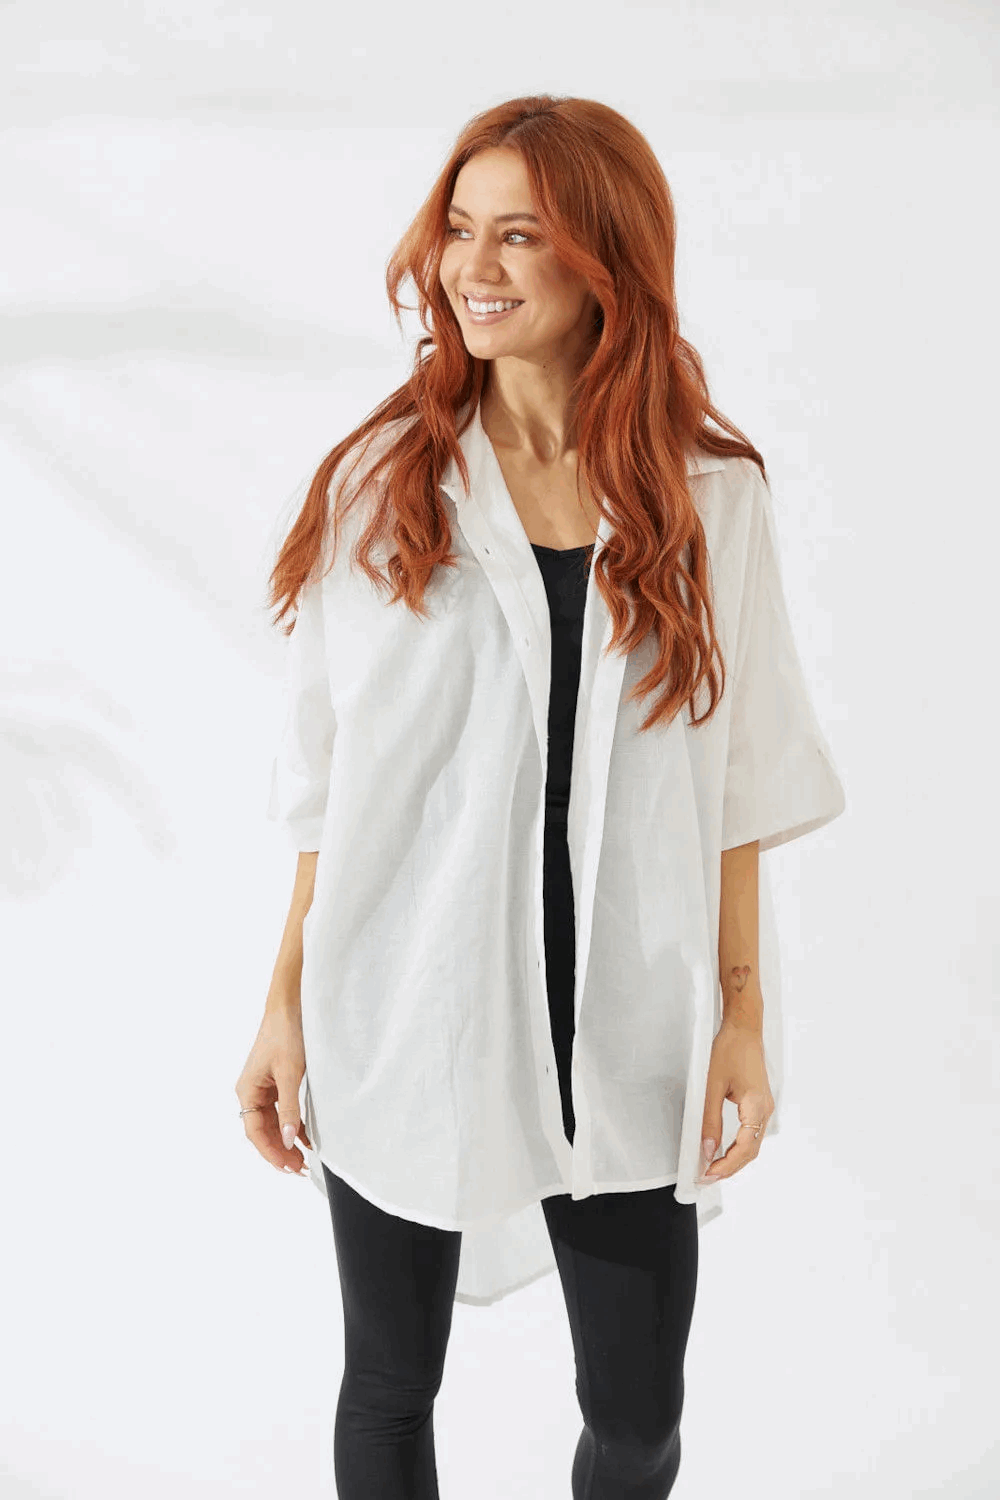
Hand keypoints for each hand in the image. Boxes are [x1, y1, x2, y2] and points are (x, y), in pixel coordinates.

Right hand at [235, 1008, 313, 1174]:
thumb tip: (287, 1141)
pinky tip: (305, 1137)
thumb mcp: (289, 1073)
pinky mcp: (278, 1081)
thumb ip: (289, 1109)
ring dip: (286, 1140)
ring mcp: (265, 1086)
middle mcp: (252, 1091)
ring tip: (303, 1159)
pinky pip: (282, 1110)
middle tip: (299, 1169)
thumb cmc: (286, 1034)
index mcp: (248, 1090)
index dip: (271, 1152)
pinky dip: (293, 1124)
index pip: (255, 1131)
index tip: (288, 1168)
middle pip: (263, 1130)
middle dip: (279, 1151)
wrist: (291, 1005)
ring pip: (273, 1122)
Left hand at [697, 1014, 773, 1183]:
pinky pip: (752, 1134)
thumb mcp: (712, 1085)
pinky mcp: (760, 1104)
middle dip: (730, 1168)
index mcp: (756, 1106)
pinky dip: (738, 1147)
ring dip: (734, 1160)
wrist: (744, 1029)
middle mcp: (765, 1110)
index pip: (744, 1148)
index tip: (708, 1174)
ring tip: (713, 1168)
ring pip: (752, 1144)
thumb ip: (710, 1120)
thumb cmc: (730, 1050)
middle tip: (706, 1177)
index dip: (726, 1166)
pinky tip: (724, 1150)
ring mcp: (765, 1108)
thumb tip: (706, 1149)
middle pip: (751, 1152)